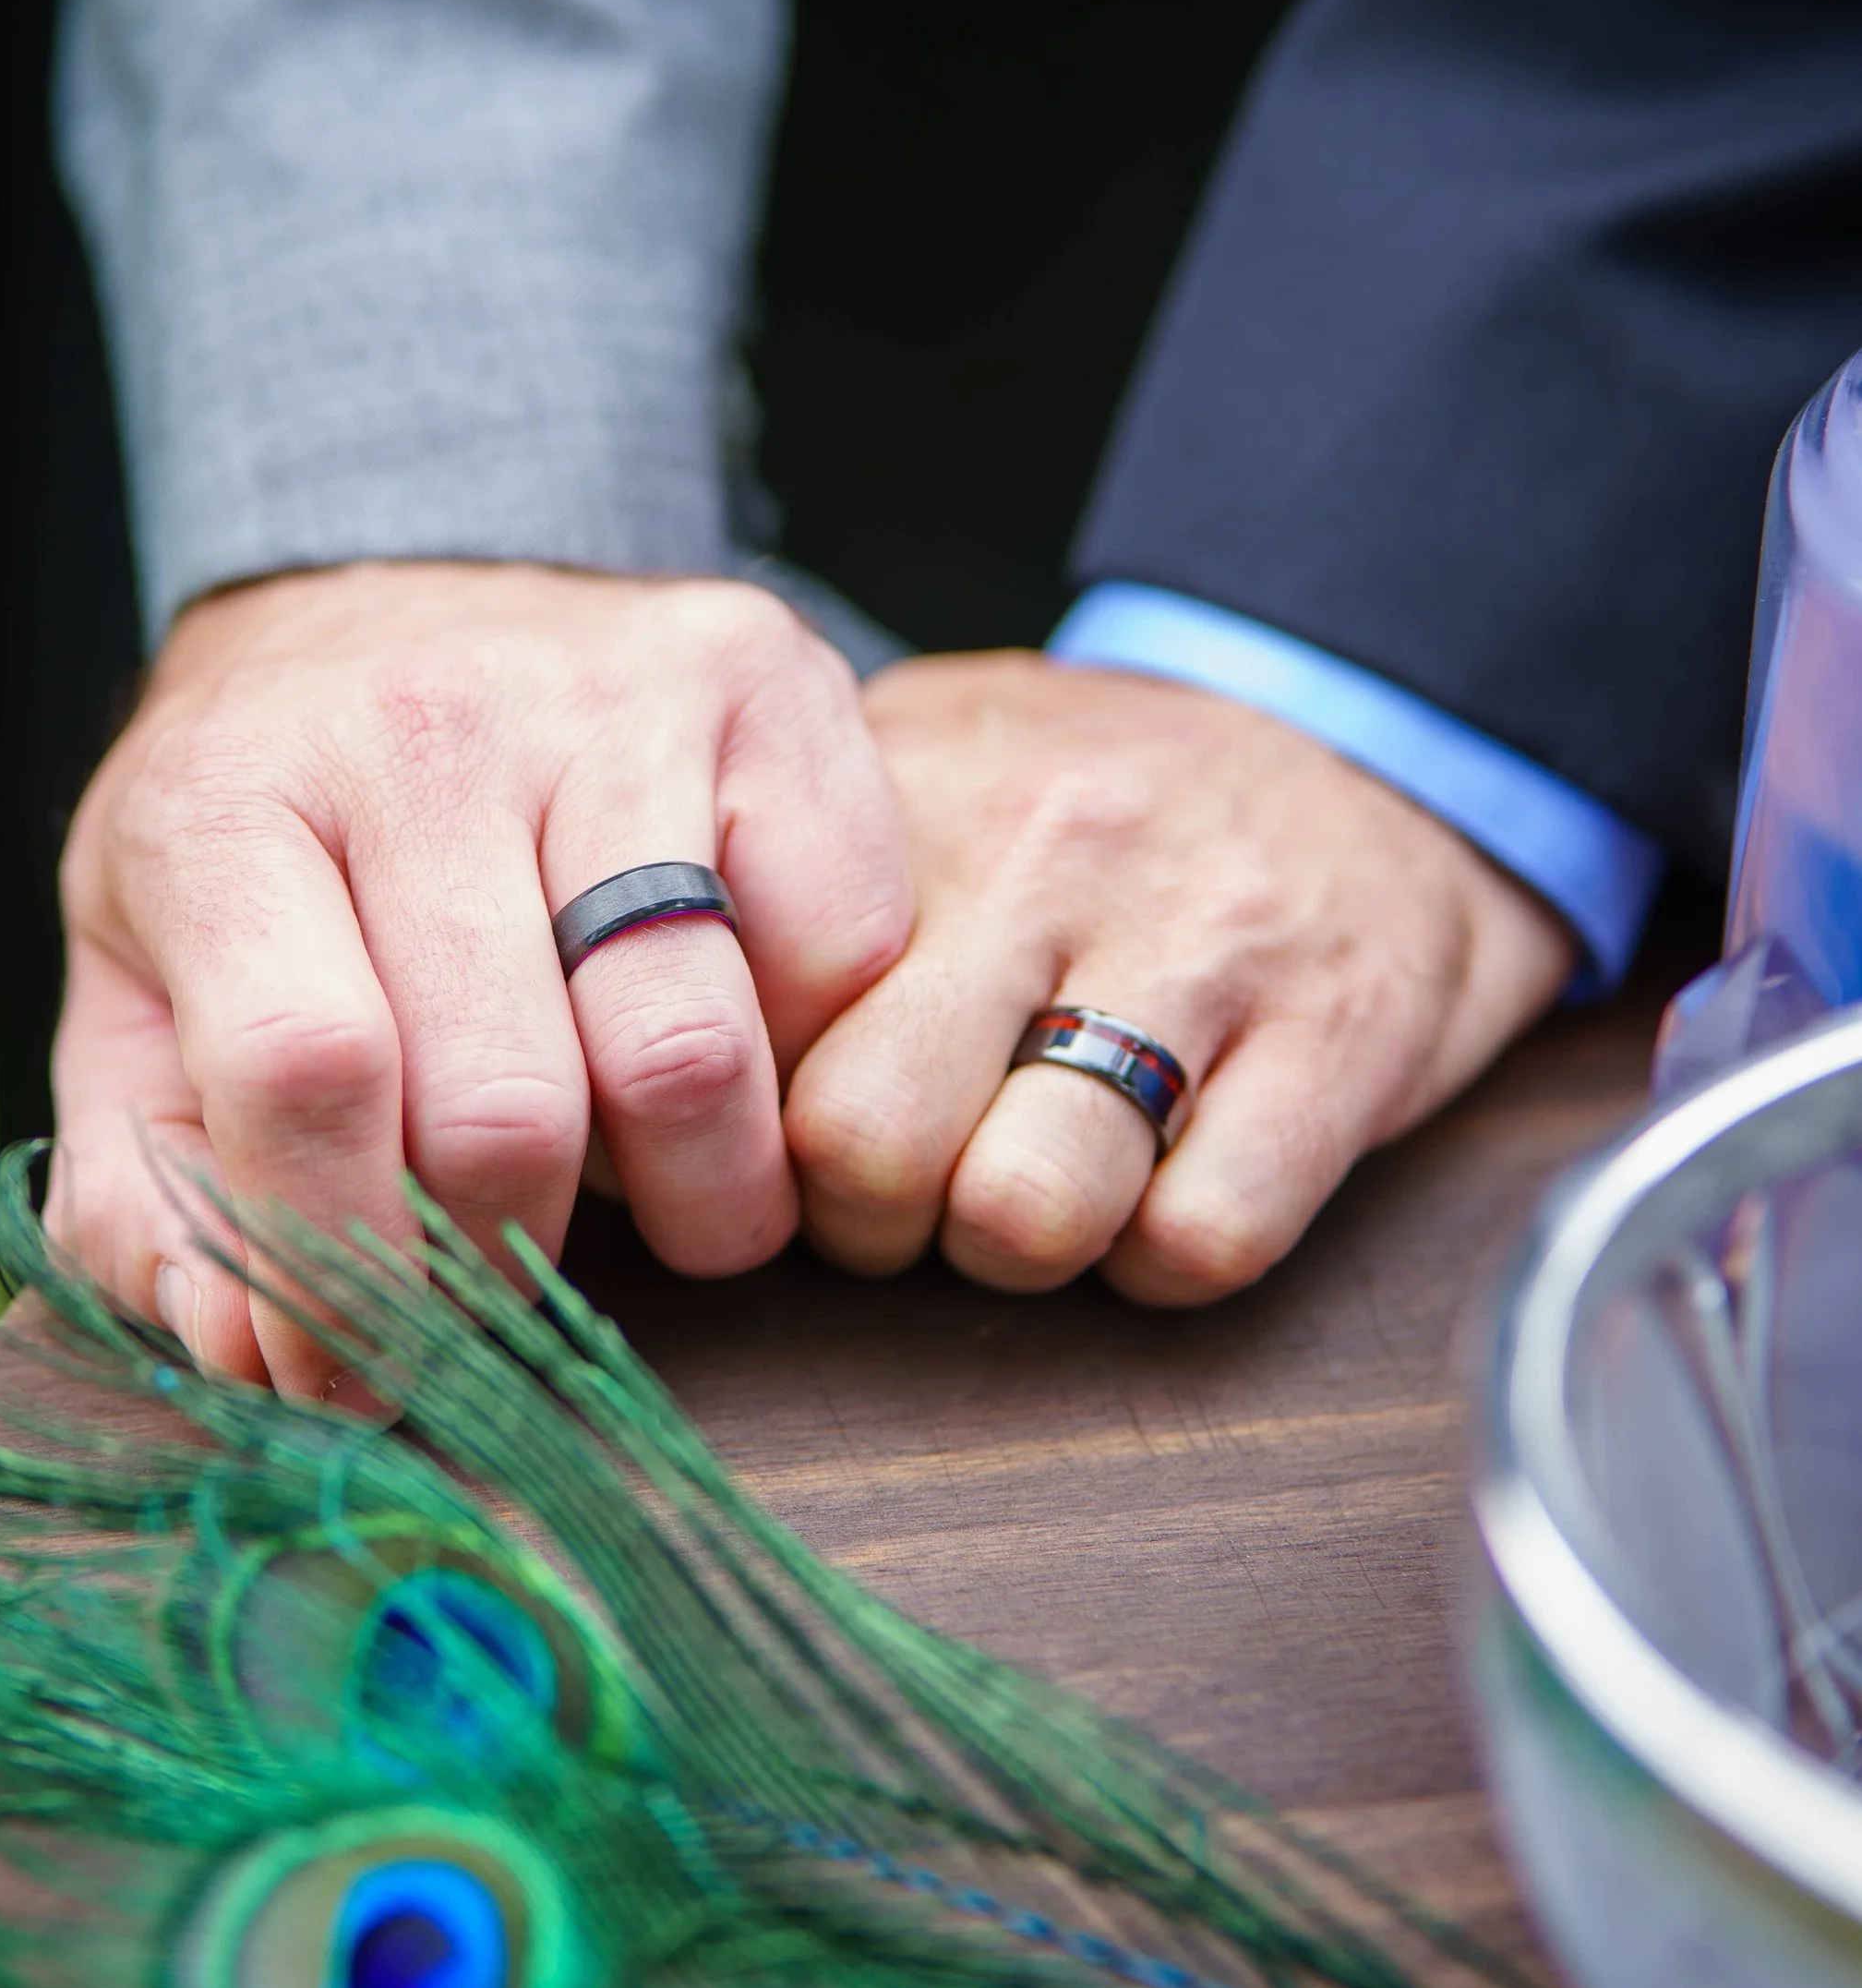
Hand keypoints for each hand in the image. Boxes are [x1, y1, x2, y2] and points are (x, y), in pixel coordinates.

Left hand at [49, 564, 910, 1386]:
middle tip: (508, 1272)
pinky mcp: (765, 677)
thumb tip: (261, 1360)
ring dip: (688, 1195)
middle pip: (504, 1104)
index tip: (362, 1368)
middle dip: (510, 1260)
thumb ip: (155, 1200)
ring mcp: (610, 689)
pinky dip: (799, 1058)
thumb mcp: (144, 994)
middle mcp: (422, 723)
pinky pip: (839, 962)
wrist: (401, 586)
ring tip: (640, 1177)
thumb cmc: (274, 833)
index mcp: (225, 801)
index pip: (304, 1073)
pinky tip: (725, 1032)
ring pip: (691, 1052)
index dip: (341, 1268)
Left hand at [784, 654, 1573, 1302]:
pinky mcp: (1342, 1036)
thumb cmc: (1092, 801)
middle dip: (871, 1224)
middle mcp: (1044, 852)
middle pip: (864, 1144)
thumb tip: (621, 1035)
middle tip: (912, 1194)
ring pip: (1027, 1210)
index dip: (747, 1130)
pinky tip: (1168, 1187)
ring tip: (1041, 1182)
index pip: (743, 1028)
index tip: (784, 1134)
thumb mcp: (923, 769)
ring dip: (1021, 1246)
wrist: (1365, 730)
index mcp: (911, 794)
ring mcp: (1200, 942)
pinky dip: (1169, 1257)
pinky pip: (1202, 1239)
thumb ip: (779, 881)